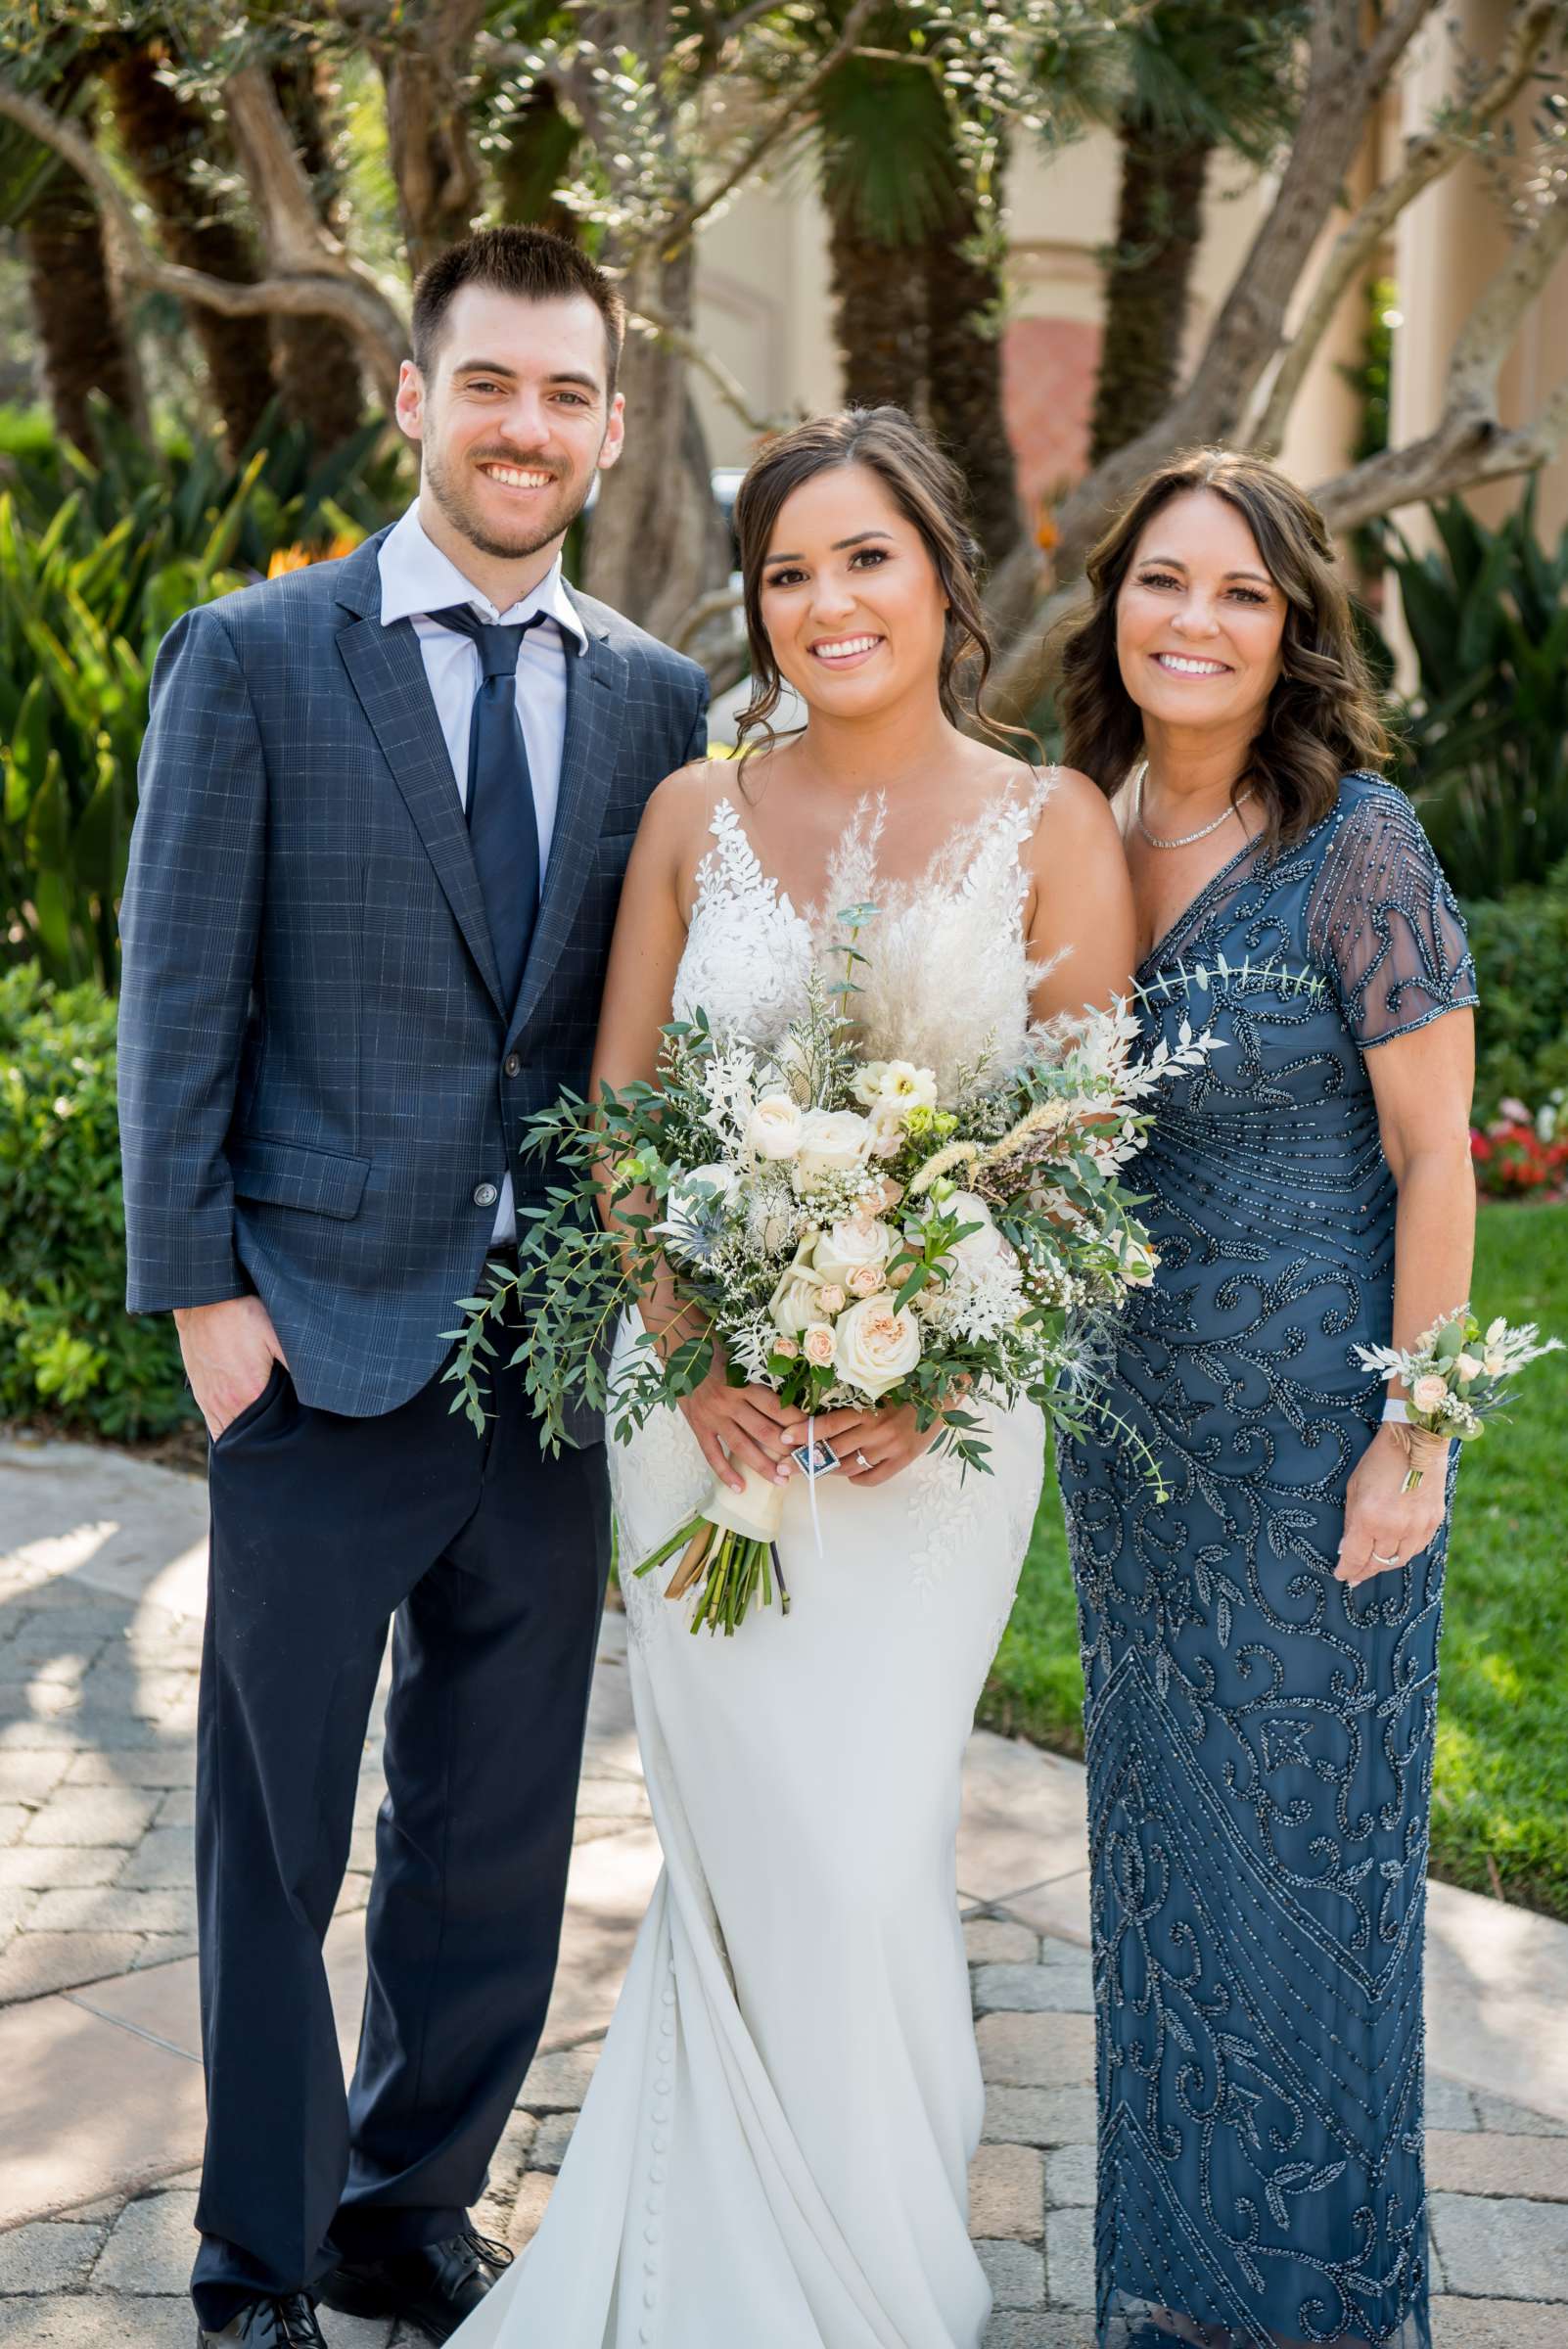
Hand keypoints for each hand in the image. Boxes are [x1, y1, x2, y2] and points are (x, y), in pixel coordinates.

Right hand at [173, 1296, 287, 1441]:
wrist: (204, 1300)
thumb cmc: (244, 1314)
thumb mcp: (278, 1335)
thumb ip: (297, 1365)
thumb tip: (320, 1389)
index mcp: (251, 1392)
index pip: (272, 1430)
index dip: (288, 1432)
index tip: (300, 1433)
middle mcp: (229, 1403)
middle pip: (252, 1437)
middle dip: (269, 1439)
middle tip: (287, 1437)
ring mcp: (211, 1401)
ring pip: (232, 1436)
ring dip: (248, 1437)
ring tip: (268, 1436)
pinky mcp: (201, 1395)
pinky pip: (215, 1427)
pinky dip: (229, 1433)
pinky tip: (245, 1430)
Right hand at [677, 1348, 810, 1494]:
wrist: (681, 1355)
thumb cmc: (716, 1355)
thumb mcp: (740, 1360)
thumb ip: (761, 1374)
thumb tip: (792, 1388)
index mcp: (743, 1382)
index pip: (775, 1406)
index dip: (795, 1422)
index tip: (812, 1434)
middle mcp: (729, 1402)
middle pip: (762, 1430)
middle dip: (785, 1449)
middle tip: (803, 1463)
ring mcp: (713, 1417)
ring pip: (741, 1446)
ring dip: (762, 1466)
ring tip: (780, 1481)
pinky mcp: (699, 1427)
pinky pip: (713, 1454)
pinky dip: (726, 1473)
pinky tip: (740, 1488)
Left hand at [804, 1397, 948, 1488]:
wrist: (942, 1396)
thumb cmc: (905, 1389)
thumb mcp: (876, 1392)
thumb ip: (852, 1407)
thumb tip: (820, 1422)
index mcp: (866, 1409)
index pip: (827, 1426)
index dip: (803, 1434)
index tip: (784, 1440)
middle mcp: (876, 1430)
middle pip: (833, 1451)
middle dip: (807, 1460)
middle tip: (790, 1464)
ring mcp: (889, 1448)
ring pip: (849, 1467)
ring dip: (831, 1469)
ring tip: (821, 1466)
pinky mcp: (902, 1461)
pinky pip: (871, 1478)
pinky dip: (856, 1479)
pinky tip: (851, 1473)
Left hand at [1335, 1423, 1449, 1586]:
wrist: (1415, 1441)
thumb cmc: (1378, 1461)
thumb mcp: (1354, 1489)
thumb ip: (1351, 1522)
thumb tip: (1346, 1548)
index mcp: (1370, 1518)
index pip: (1355, 1557)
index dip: (1347, 1569)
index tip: (1342, 1575)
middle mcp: (1395, 1527)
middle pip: (1378, 1562)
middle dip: (1365, 1570)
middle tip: (1356, 1575)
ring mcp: (1418, 1526)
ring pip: (1400, 1559)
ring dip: (1385, 1563)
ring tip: (1375, 1564)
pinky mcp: (1434, 1521)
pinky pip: (1418, 1547)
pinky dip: (1405, 1551)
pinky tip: (1396, 1549)